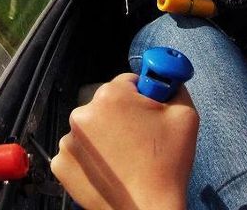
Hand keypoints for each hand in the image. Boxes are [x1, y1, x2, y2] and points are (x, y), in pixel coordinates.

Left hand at [50, 73, 196, 209]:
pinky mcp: (61, 164)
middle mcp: (82, 113)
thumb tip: (166, 76)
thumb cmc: (167, 165)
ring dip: (105, 137)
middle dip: (123, 117)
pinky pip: (78, 151)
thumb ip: (174, 85)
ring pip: (92, 128)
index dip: (142, 98)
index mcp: (111, 95)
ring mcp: (68, 140)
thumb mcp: (185, 115)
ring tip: (126, 159)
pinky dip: (91, 158)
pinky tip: (110, 170)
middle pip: (107, 104)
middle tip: (140, 140)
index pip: (128, 82)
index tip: (149, 115)